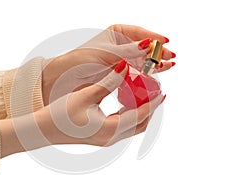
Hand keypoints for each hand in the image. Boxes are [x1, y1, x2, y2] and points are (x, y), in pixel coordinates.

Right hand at [0, 60, 163, 156]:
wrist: (43, 130)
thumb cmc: (61, 113)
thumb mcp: (87, 95)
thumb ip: (109, 81)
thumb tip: (125, 66)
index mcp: (110, 128)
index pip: (140, 114)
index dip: (153, 103)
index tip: (163, 91)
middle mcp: (111, 137)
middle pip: (140, 124)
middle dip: (150, 109)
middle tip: (155, 93)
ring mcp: (106, 140)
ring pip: (132, 127)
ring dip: (141, 113)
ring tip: (144, 97)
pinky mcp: (101, 138)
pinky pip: (123, 127)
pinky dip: (130, 116)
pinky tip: (127, 104)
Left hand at [42, 24, 175, 104]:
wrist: (68, 77)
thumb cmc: (84, 59)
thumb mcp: (108, 53)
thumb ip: (130, 51)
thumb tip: (150, 44)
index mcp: (117, 32)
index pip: (139, 33)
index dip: (154, 37)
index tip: (165, 42)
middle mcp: (121, 44)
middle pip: (144, 46)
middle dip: (157, 51)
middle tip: (170, 57)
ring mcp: (123, 59)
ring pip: (143, 59)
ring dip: (155, 62)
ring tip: (168, 65)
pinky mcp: (121, 72)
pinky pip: (137, 71)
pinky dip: (147, 73)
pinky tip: (156, 74)